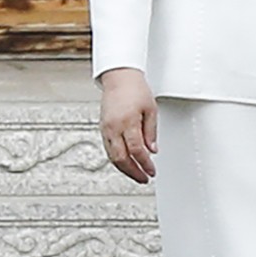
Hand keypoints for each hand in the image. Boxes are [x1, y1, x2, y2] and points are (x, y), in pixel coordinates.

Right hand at [98, 68, 157, 183]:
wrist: (119, 77)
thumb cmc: (135, 89)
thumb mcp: (151, 110)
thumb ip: (151, 132)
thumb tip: (152, 150)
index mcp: (128, 122)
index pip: (136, 150)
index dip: (145, 164)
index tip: (152, 171)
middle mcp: (114, 127)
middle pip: (122, 158)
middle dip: (134, 172)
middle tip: (144, 178)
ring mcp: (106, 128)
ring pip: (113, 157)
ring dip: (125, 169)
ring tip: (136, 174)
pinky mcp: (102, 128)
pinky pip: (108, 149)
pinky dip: (117, 160)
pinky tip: (125, 164)